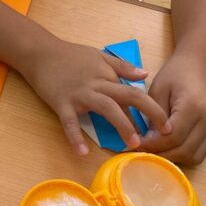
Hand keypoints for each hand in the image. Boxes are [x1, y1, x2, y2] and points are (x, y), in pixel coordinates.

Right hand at [21, 35, 170, 155]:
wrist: (39, 53)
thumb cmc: (69, 55)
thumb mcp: (99, 55)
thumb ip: (122, 66)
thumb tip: (145, 75)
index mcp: (107, 75)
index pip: (134, 92)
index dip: (153, 108)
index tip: (166, 124)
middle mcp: (97, 84)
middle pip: (127, 98)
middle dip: (147, 116)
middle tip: (161, 136)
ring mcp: (79, 94)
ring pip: (106, 108)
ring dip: (121, 125)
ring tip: (133, 144)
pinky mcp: (61, 103)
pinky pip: (70, 122)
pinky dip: (76, 137)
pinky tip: (82, 152)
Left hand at [137, 52, 205, 164]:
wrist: (199, 66)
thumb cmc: (176, 73)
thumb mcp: (158, 88)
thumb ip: (153, 114)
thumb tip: (146, 139)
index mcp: (193, 107)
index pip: (173, 136)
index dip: (153, 144)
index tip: (135, 144)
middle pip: (184, 150)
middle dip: (161, 155)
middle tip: (140, 152)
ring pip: (193, 156)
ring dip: (172, 159)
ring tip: (153, 153)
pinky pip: (199, 153)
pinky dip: (182, 156)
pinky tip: (167, 150)